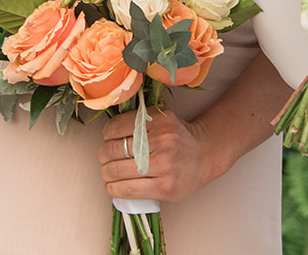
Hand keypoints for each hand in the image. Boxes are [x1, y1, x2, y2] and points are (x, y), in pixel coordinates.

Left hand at [97, 105, 219, 202]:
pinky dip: (113, 188)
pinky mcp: (163, 188)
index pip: (117, 127)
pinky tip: (114, 185)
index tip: (107, 138)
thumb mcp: (163, 118)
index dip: (106, 134)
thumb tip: (107, 129)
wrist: (204, 156)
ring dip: (105, 173)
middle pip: (113, 150)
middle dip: (103, 155)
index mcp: (160, 120)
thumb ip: (139, 119)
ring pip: (116, 171)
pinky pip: (127, 190)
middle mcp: (163, 141)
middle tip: (104, 157)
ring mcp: (164, 166)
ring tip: (107, 172)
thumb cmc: (178, 138)